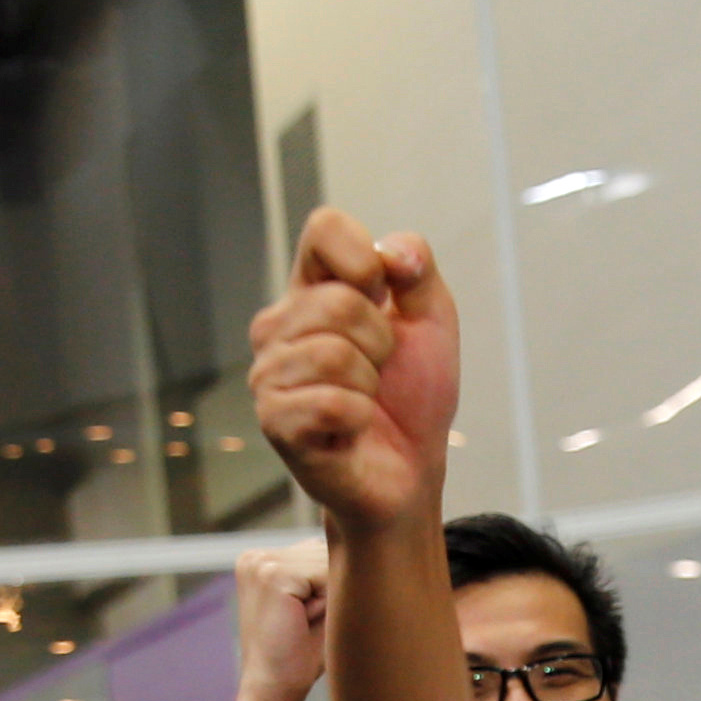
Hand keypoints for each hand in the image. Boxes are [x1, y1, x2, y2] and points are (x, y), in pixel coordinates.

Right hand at [233, 541, 329, 700]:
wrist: (273, 692)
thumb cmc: (299, 657)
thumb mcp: (317, 605)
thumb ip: (328, 572)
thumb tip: (369, 542)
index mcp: (261, 561)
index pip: (318, 550)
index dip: (328, 586)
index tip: (304, 619)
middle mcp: (255, 556)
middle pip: (324, 550)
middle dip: (329, 589)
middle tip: (304, 626)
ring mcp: (260, 562)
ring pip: (327, 560)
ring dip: (327, 596)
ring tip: (303, 624)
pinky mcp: (272, 574)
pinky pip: (324, 573)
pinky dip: (324, 602)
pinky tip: (302, 621)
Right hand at [251, 209, 457, 532]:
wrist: (409, 472)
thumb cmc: (412, 395)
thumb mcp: (431, 321)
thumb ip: (417, 270)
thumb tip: (392, 253)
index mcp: (312, 288)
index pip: (324, 228)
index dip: (365, 258)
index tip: (385, 298)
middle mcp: (279, 325)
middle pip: (339, 301)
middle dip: (381, 342)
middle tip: (380, 371)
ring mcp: (269, 373)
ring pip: (334, 353)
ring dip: (371, 384)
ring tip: (365, 400)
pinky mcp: (274, 420)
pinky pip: (332, 402)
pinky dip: (360, 417)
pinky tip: (351, 429)